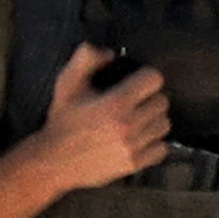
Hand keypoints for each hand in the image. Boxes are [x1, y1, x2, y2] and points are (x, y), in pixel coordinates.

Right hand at [27, 44, 171, 191]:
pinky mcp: (135, 164)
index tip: (135, 81)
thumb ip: (86, 59)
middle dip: (149, 98)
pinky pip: (162, 148)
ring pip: (164, 124)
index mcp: (115, 103)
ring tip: (134, 120)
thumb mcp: (67, 84)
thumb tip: (111, 53)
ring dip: (153, 120)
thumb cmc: (63, 119)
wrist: (54, 159)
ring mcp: (134, 147)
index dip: (145, 76)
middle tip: (132, 102)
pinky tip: (137, 138)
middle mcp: (128, 125)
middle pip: (162, 101)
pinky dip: (154, 143)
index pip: (154, 79)